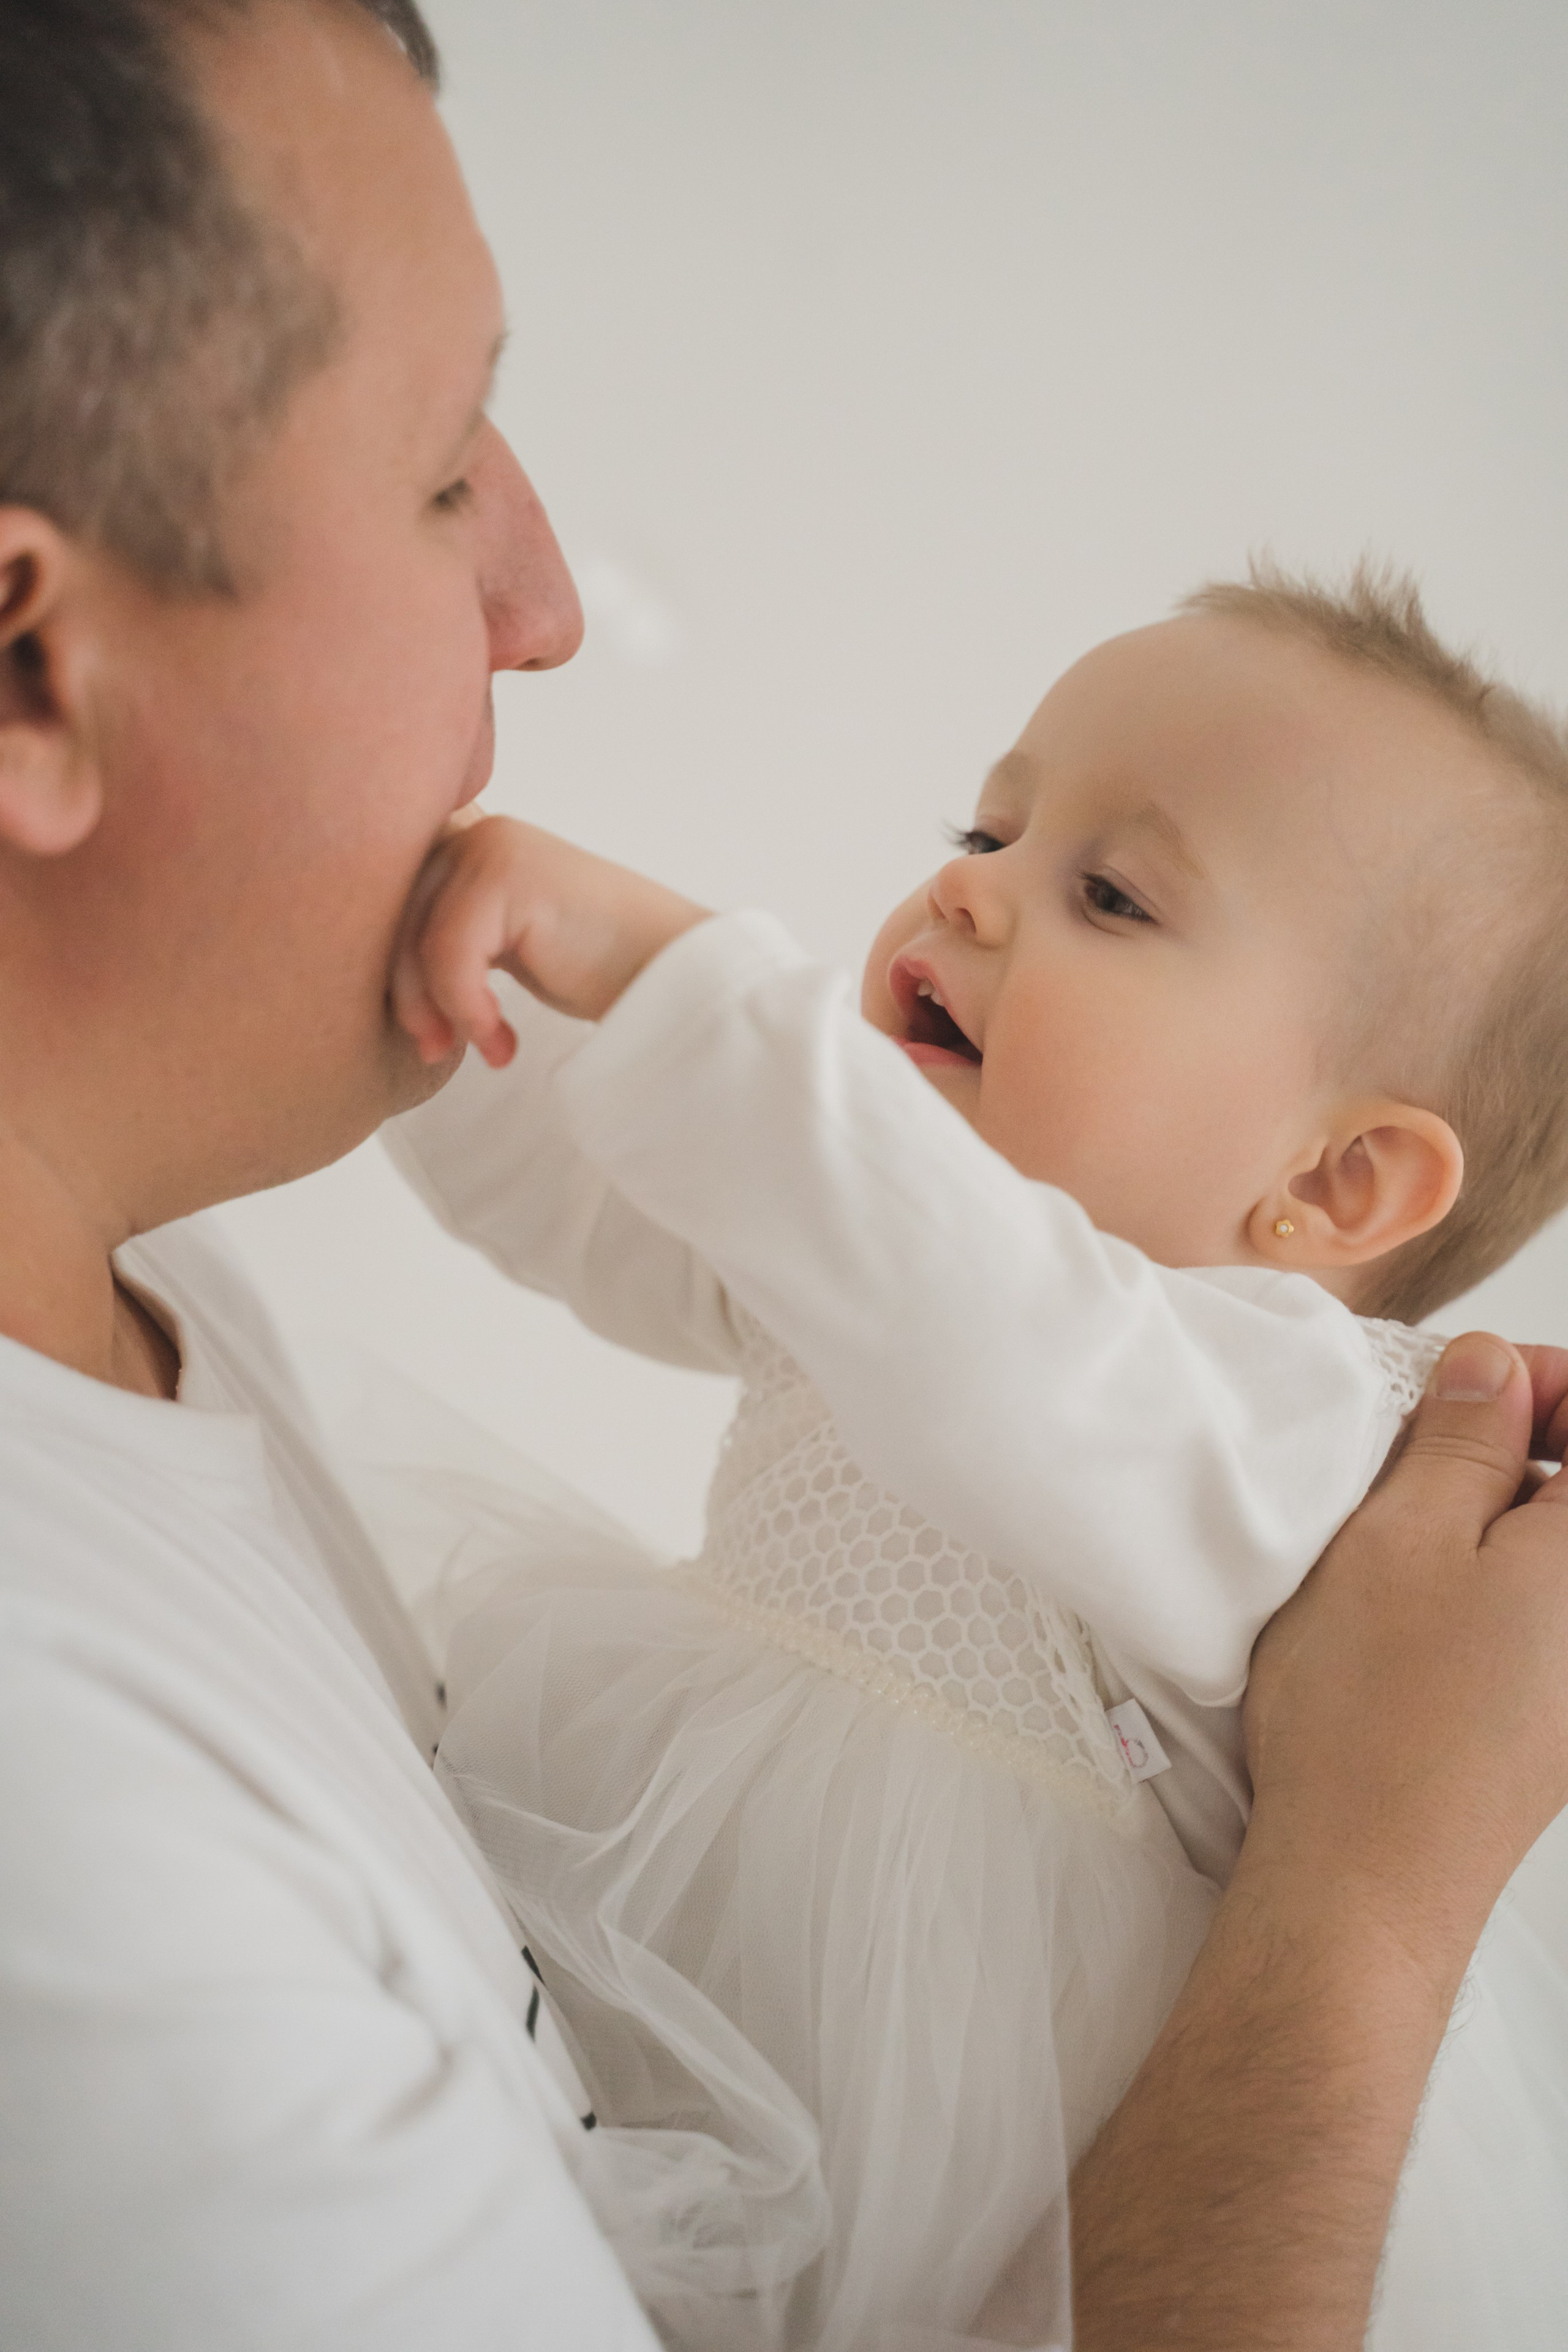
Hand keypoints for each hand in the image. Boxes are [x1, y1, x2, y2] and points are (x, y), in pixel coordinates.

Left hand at [391, 814, 710, 1066]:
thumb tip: (357, 965)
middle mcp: (477, 830)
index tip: (428, 1035)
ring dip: (440, 1011)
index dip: (392, 974)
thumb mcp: (503, 944)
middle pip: (389, 921)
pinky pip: (449, 955)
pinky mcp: (509, 874)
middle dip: (406, 998)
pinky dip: (467, 1010)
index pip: (385, 905)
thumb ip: (446, 931)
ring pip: (413, 941)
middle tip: (437, 1053)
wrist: (672, 977)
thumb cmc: (594, 968)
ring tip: (483, 1049)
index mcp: (469, 840)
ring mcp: (492, 846)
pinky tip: (503, 1041)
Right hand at [1242, 1331, 1567, 1996]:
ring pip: (1550, 1551)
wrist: (1366, 1878)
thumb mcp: (1400, 1532)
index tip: (1461, 1381)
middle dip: (1512, 1443)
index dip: (1539, 1378)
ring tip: (1402, 1529)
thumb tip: (1495, 1368)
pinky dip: (1490, 1581)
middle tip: (1414, 1449)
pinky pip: (1538, 1613)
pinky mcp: (1559, 1721)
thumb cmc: (1377, 1707)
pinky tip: (1416, 1605)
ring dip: (1490, 1515)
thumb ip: (1462, 1437)